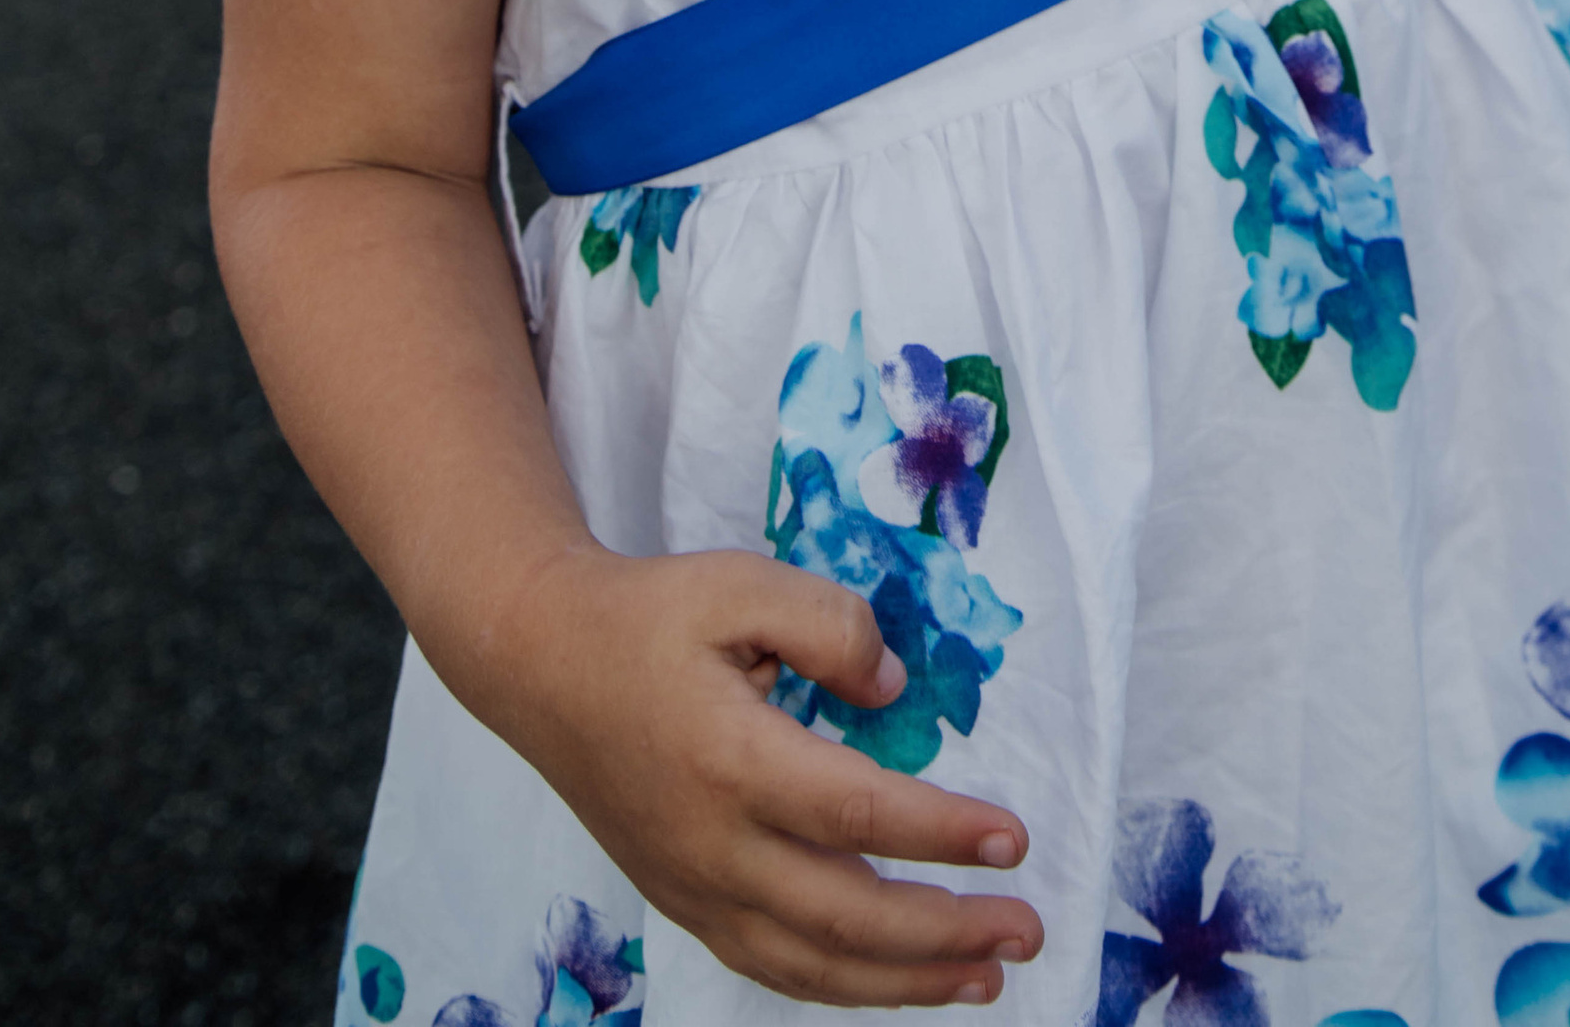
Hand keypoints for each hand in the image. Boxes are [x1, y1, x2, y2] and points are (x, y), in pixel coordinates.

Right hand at [496, 542, 1041, 1006]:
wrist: (543, 664)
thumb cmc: (650, 617)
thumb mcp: (741, 584)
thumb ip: (829, 623)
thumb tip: (893, 688)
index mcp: (730, 760)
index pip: (856, 813)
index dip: (941, 833)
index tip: (1014, 838)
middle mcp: (712, 843)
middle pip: (843, 913)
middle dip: (945, 933)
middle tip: (1025, 929)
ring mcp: (694, 887)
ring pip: (810, 963)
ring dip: (905, 980)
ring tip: (986, 978)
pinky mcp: (686, 903)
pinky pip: (772, 966)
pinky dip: (843, 985)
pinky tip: (898, 980)